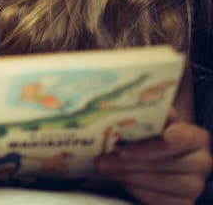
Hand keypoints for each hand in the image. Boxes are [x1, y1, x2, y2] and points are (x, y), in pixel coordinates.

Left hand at [96, 113, 210, 203]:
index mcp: (197, 137)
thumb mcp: (154, 122)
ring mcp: (195, 185)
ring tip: (105, 169)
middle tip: (101, 161)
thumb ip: (148, 115)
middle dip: (127, 163)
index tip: (121, 151)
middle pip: (163, 164)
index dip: (147, 148)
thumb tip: (128, 107)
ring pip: (160, 183)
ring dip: (127, 176)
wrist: (159, 158)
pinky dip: (138, 191)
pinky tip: (122, 183)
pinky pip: (160, 200)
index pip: (174, 141)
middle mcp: (202, 162)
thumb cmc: (153, 136)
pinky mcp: (185, 203)